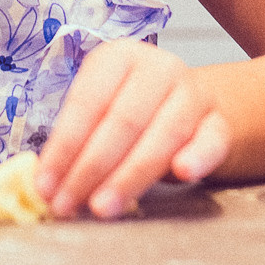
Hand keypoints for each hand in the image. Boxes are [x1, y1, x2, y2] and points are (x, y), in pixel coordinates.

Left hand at [33, 38, 228, 218]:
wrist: (193, 103)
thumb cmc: (133, 107)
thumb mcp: (103, 108)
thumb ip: (79, 138)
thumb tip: (46, 181)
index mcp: (118, 57)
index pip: (86, 102)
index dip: (64, 146)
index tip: (44, 184)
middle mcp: (158, 68)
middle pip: (122, 121)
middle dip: (90, 169)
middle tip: (67, 203)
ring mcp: (193, 94)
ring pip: (162, 135)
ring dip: (130, 177)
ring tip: (103, 207)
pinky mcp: (220, 121)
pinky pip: (211, 140)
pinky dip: (198, 156)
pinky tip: (183, 174)